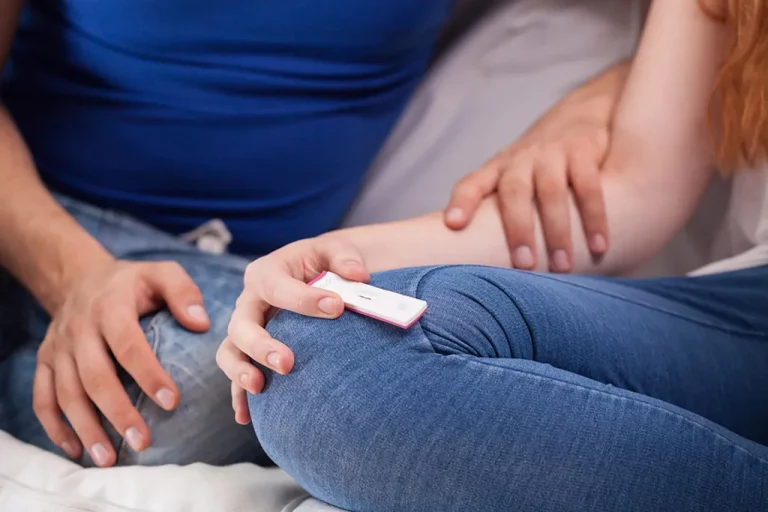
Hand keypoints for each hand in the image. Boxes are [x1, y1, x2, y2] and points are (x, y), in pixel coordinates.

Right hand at [34, 259, 209, 465]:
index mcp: (111, 307)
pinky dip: (55, 427)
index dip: (149, 375)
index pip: (128, 345)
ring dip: (87, 428)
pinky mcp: (45, 362)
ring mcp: (58, 348)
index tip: (172, 402)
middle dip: (118, 413)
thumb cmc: (132, 283)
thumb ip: (184, 292)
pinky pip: (43, 398)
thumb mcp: (161, 273)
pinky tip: (75, 450)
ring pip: (66, 394)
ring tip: (109, 459)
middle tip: (143, 443)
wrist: (79, 278)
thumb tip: (201, 323)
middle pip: (95, 377)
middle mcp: (79, 329)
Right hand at [216, 236, 368, 424]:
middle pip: (242, 325)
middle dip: (262, 345)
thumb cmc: (323, 262)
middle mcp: (249, 301)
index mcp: (267, 272)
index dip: (305, 299)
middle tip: (288, 363)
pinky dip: (239, 396)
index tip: (336, 308)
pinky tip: (247, 417)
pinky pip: (237, 374)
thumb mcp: (334, 251)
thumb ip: (345, 259)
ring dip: (240, 371)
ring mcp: (245, 328)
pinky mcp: (248, 352)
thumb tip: (358, 276)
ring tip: (259, 388)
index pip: (278, 287)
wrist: (313, 274)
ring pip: (230, 351)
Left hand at [445, 62, 629, 271]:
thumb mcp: (514, 174)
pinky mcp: (583, 150)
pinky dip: (594, 217)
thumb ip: (498, 206)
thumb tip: (480, 257)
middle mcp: (521, 160)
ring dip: (557, 230)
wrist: (586, 109)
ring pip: (550, 191)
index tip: (453, 225)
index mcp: (498, 169)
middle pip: (514, 192)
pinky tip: (599, 245)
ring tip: (563, 266)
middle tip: (525, 265)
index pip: (472, 183)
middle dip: (518, 229)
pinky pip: (588, 185)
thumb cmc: (540, 161)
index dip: (462, 202)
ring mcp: (551, 152)